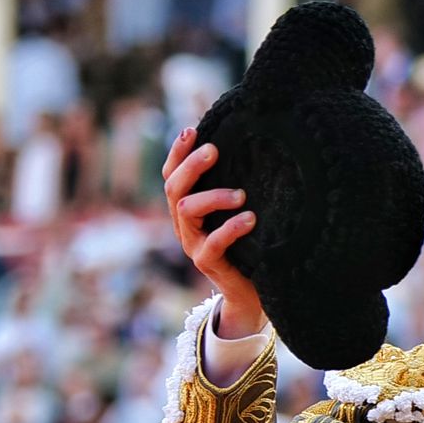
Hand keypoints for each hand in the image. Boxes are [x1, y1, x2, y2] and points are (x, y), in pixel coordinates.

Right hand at [162, 127, 265, 337]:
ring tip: (241, 194)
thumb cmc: (247, 245)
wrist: (250, 292)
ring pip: (186, 211)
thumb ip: (234, 187)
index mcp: (187, 208)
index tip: (192, 130)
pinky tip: (249, 219)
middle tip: (214, 150)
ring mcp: (192, 244)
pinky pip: (212, 244)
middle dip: (191, 166)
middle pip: (174, 188)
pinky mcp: (206, 263)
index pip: (172, 175)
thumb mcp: (236, 212)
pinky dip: (230, 228)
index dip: (177, 153)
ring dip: (212, 196)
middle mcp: (184, 224)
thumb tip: (251, 147)